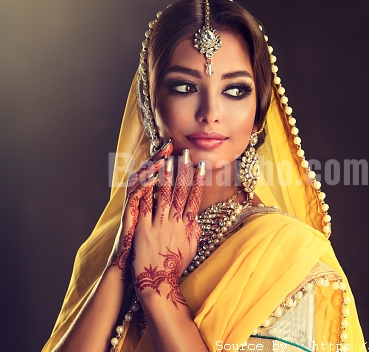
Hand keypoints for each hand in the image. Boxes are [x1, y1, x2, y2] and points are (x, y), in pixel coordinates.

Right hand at [108, 139, 173, 282]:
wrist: (131, 267)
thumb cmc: (150, 251)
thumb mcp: (169, 234)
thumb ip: (180, 222)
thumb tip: (194, 216)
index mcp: (155, 204)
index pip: (165, 178)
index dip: (173, 165)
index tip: (184, 154)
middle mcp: (143, 202)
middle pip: (152, 174)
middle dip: (161, 159)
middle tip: (170, 145)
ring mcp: (135, 208)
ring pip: (141, 182)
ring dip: (152, 169)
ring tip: (162, 158)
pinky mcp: (128, 216)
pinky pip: (134, 197)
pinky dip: (143, 187)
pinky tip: (151, 179)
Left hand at [132, 149, 204, 308]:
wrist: (158, 282)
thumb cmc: (174, 266)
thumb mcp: (191, 248)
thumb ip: (194, 231)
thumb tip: (197, 219)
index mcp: (187, 226)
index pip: (194, 198)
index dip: (198, 181)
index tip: (202, 167)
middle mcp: (174, 222)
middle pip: (180, 192)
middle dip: (183, 171)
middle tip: (186, 155)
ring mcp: (158, 224)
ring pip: (163, 195)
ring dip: (166, 175)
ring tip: (169, 159)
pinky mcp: (143, 228)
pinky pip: (145, 205)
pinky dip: (147, 191)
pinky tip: (148, 178)